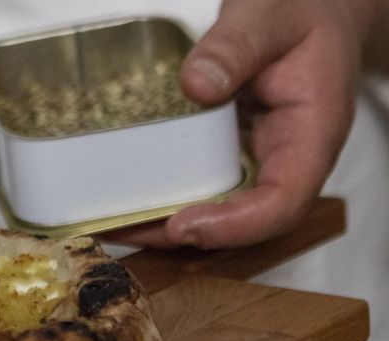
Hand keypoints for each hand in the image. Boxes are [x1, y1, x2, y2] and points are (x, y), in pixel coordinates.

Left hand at [105, 0, 366, 249]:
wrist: (308, 9)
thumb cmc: (302, 11)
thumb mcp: (270, 15)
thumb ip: (237, 45)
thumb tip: (197, 86)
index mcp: (312, 135)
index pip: (283, 201)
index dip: (235, 225)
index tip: (184, 225)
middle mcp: (287, 160)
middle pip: (241, 221)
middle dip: (183, 235)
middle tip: (126, 227)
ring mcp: (259, 163)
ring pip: (217, 212)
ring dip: (164, 226)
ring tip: (111, 223)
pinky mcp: (232, 157)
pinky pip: (203, 188)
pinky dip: (166, 201)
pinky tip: (124, 202)